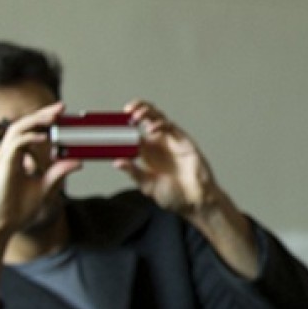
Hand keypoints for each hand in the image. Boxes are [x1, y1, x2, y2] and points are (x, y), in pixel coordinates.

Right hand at [0, 102, 81, 242]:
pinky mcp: (2, 166)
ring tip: (55, 116)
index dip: (44, 121)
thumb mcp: (46, 188)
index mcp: (16, 158)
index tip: (62, 114)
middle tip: (61, 107)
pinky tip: (46, 138)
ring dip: (37, 120)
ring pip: (18, 129)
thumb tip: (78, 161)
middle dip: (42, 114)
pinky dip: (31, 138)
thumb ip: (59, 174)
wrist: (2, 227)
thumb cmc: (18, 211)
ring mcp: (3, 159)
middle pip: (23, 125)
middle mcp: (7, 155)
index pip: (30, 132)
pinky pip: (16, 144)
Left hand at [114, 100, 217, 216]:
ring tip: (135, 115)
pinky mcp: (182, 140)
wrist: (195, 200)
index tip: (112, 123)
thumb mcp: (147, 185)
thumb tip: (117, 162)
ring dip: (146, 110)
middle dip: (135, 108)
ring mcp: (170, 140)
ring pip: (157, 116)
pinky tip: (151, 130)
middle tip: (126, 111)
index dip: (123, 124)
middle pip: (145, 117)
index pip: (132, 131)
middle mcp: (157, 143)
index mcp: (146, 152)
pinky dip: (159, 123)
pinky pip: (170, 126)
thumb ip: (133, 172)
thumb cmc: (174, 195)